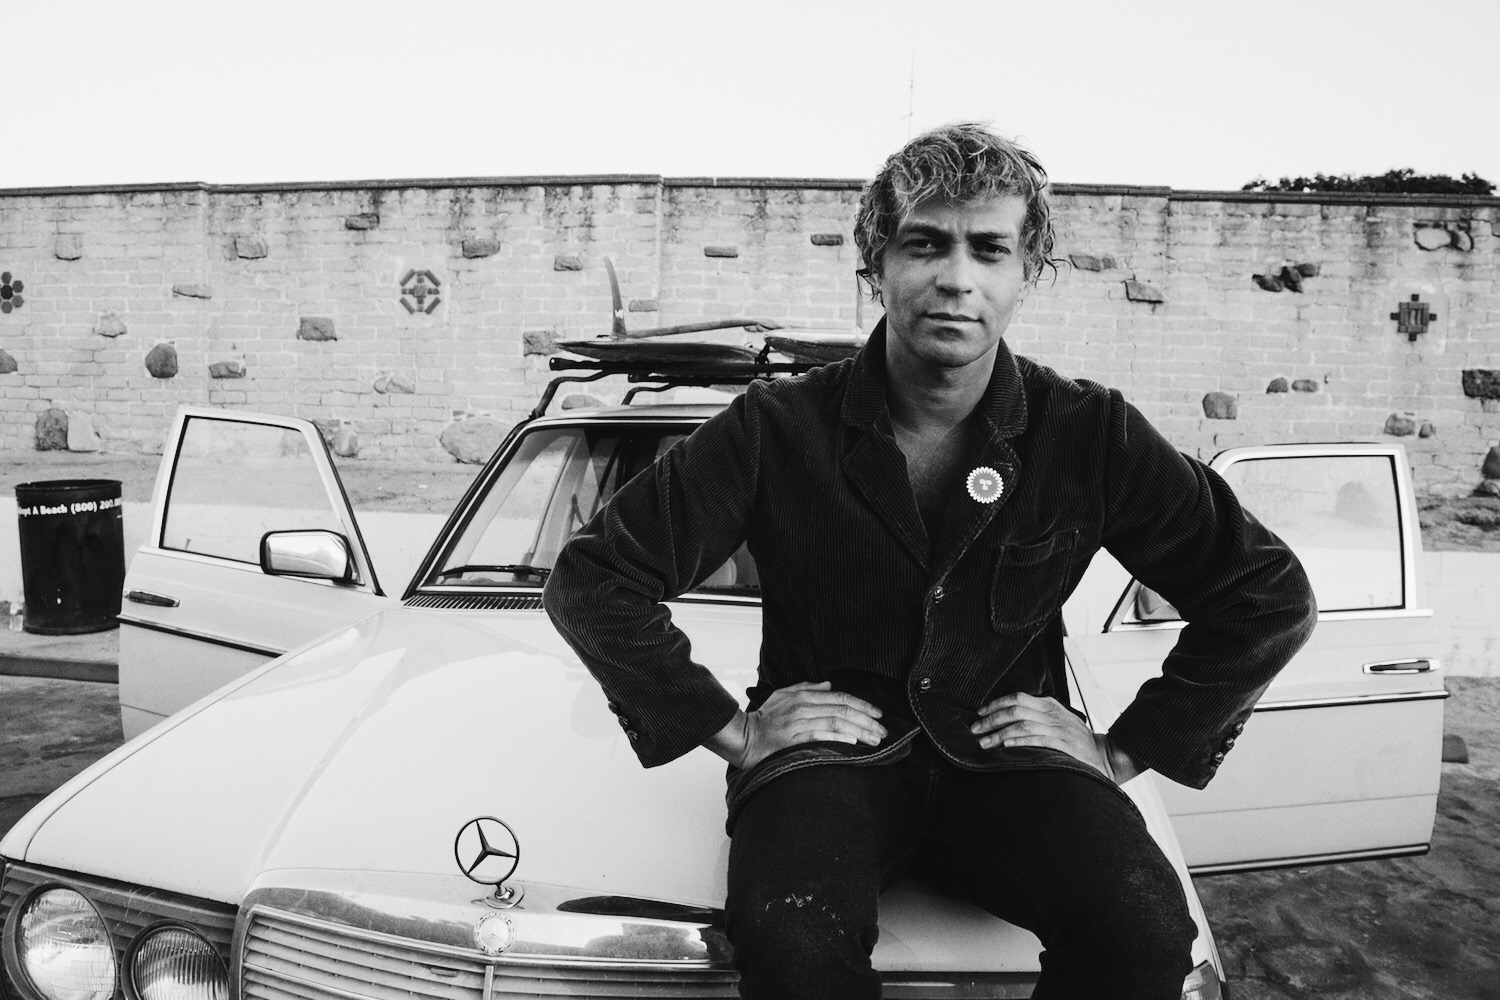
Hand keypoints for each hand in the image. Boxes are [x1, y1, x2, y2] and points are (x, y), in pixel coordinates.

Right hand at [709, 681, 886, 770]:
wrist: (742, 738)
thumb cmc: (763, 719)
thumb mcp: (783, 696)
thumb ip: (806, 688)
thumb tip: (828, 685)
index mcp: (803, 695)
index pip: (840, 697)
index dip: (862, 704)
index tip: (878, 714)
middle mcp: (803, 706)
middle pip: (843, 709)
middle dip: (867, 719)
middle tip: (884, 730)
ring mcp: (798, 722)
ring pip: (836, 722)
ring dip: (860, 730)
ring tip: (876, 739)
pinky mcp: (793, 739)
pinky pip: (821, 736)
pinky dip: (839, 737)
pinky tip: (854, 742)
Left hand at [971, 692, 1116, 779]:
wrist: (1103, 755)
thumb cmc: (1073, 740)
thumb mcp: (1056, 721)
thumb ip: (1035, 716)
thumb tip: (1004, 719)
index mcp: (1048, 705)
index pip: (1017, 697)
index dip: (995, 704)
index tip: (979, 713)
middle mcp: (1052, 714)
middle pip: (1015, 710)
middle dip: (991, 719)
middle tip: (974, 729)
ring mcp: (1059, 728)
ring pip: (1022, 725)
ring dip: (999, 734)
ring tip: (984, 742)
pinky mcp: (1064, 745)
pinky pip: (1037, 739)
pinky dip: (1020, 741)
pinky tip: (1006, 745)